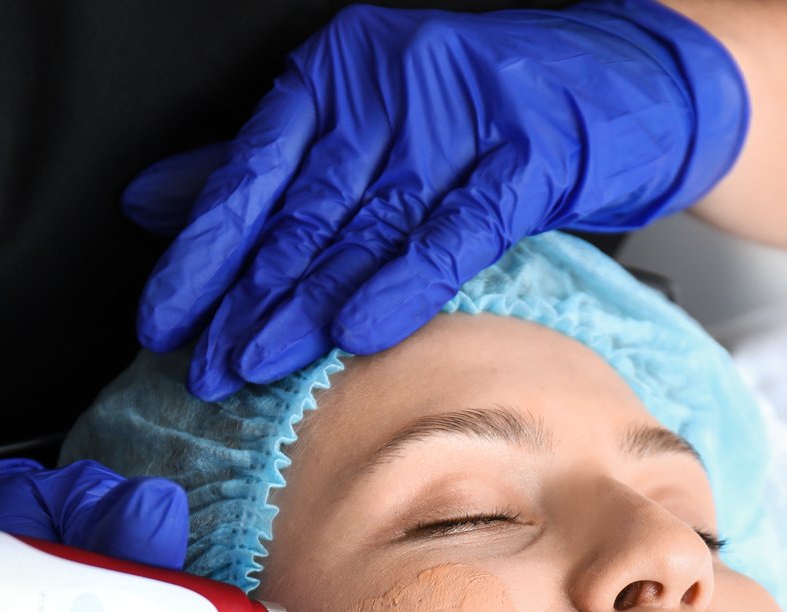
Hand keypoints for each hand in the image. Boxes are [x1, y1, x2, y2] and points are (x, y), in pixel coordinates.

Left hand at [126, 0, 748, 401]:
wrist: (626, 88)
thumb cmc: (497, 114)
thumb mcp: (373, 124)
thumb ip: (271, 162)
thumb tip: (159, 202)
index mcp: (344, 72)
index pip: (255, 169)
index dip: (207, 248)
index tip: (169, 314)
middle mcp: (391, 84)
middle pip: (304, 207)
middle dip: (247, 295)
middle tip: (206, 363)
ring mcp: (459, 116)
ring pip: (367, 225)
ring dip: (306, 304)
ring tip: (257, 364)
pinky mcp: (526, 155)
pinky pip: (453, 231)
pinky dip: (403, 284)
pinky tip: (356, 331)